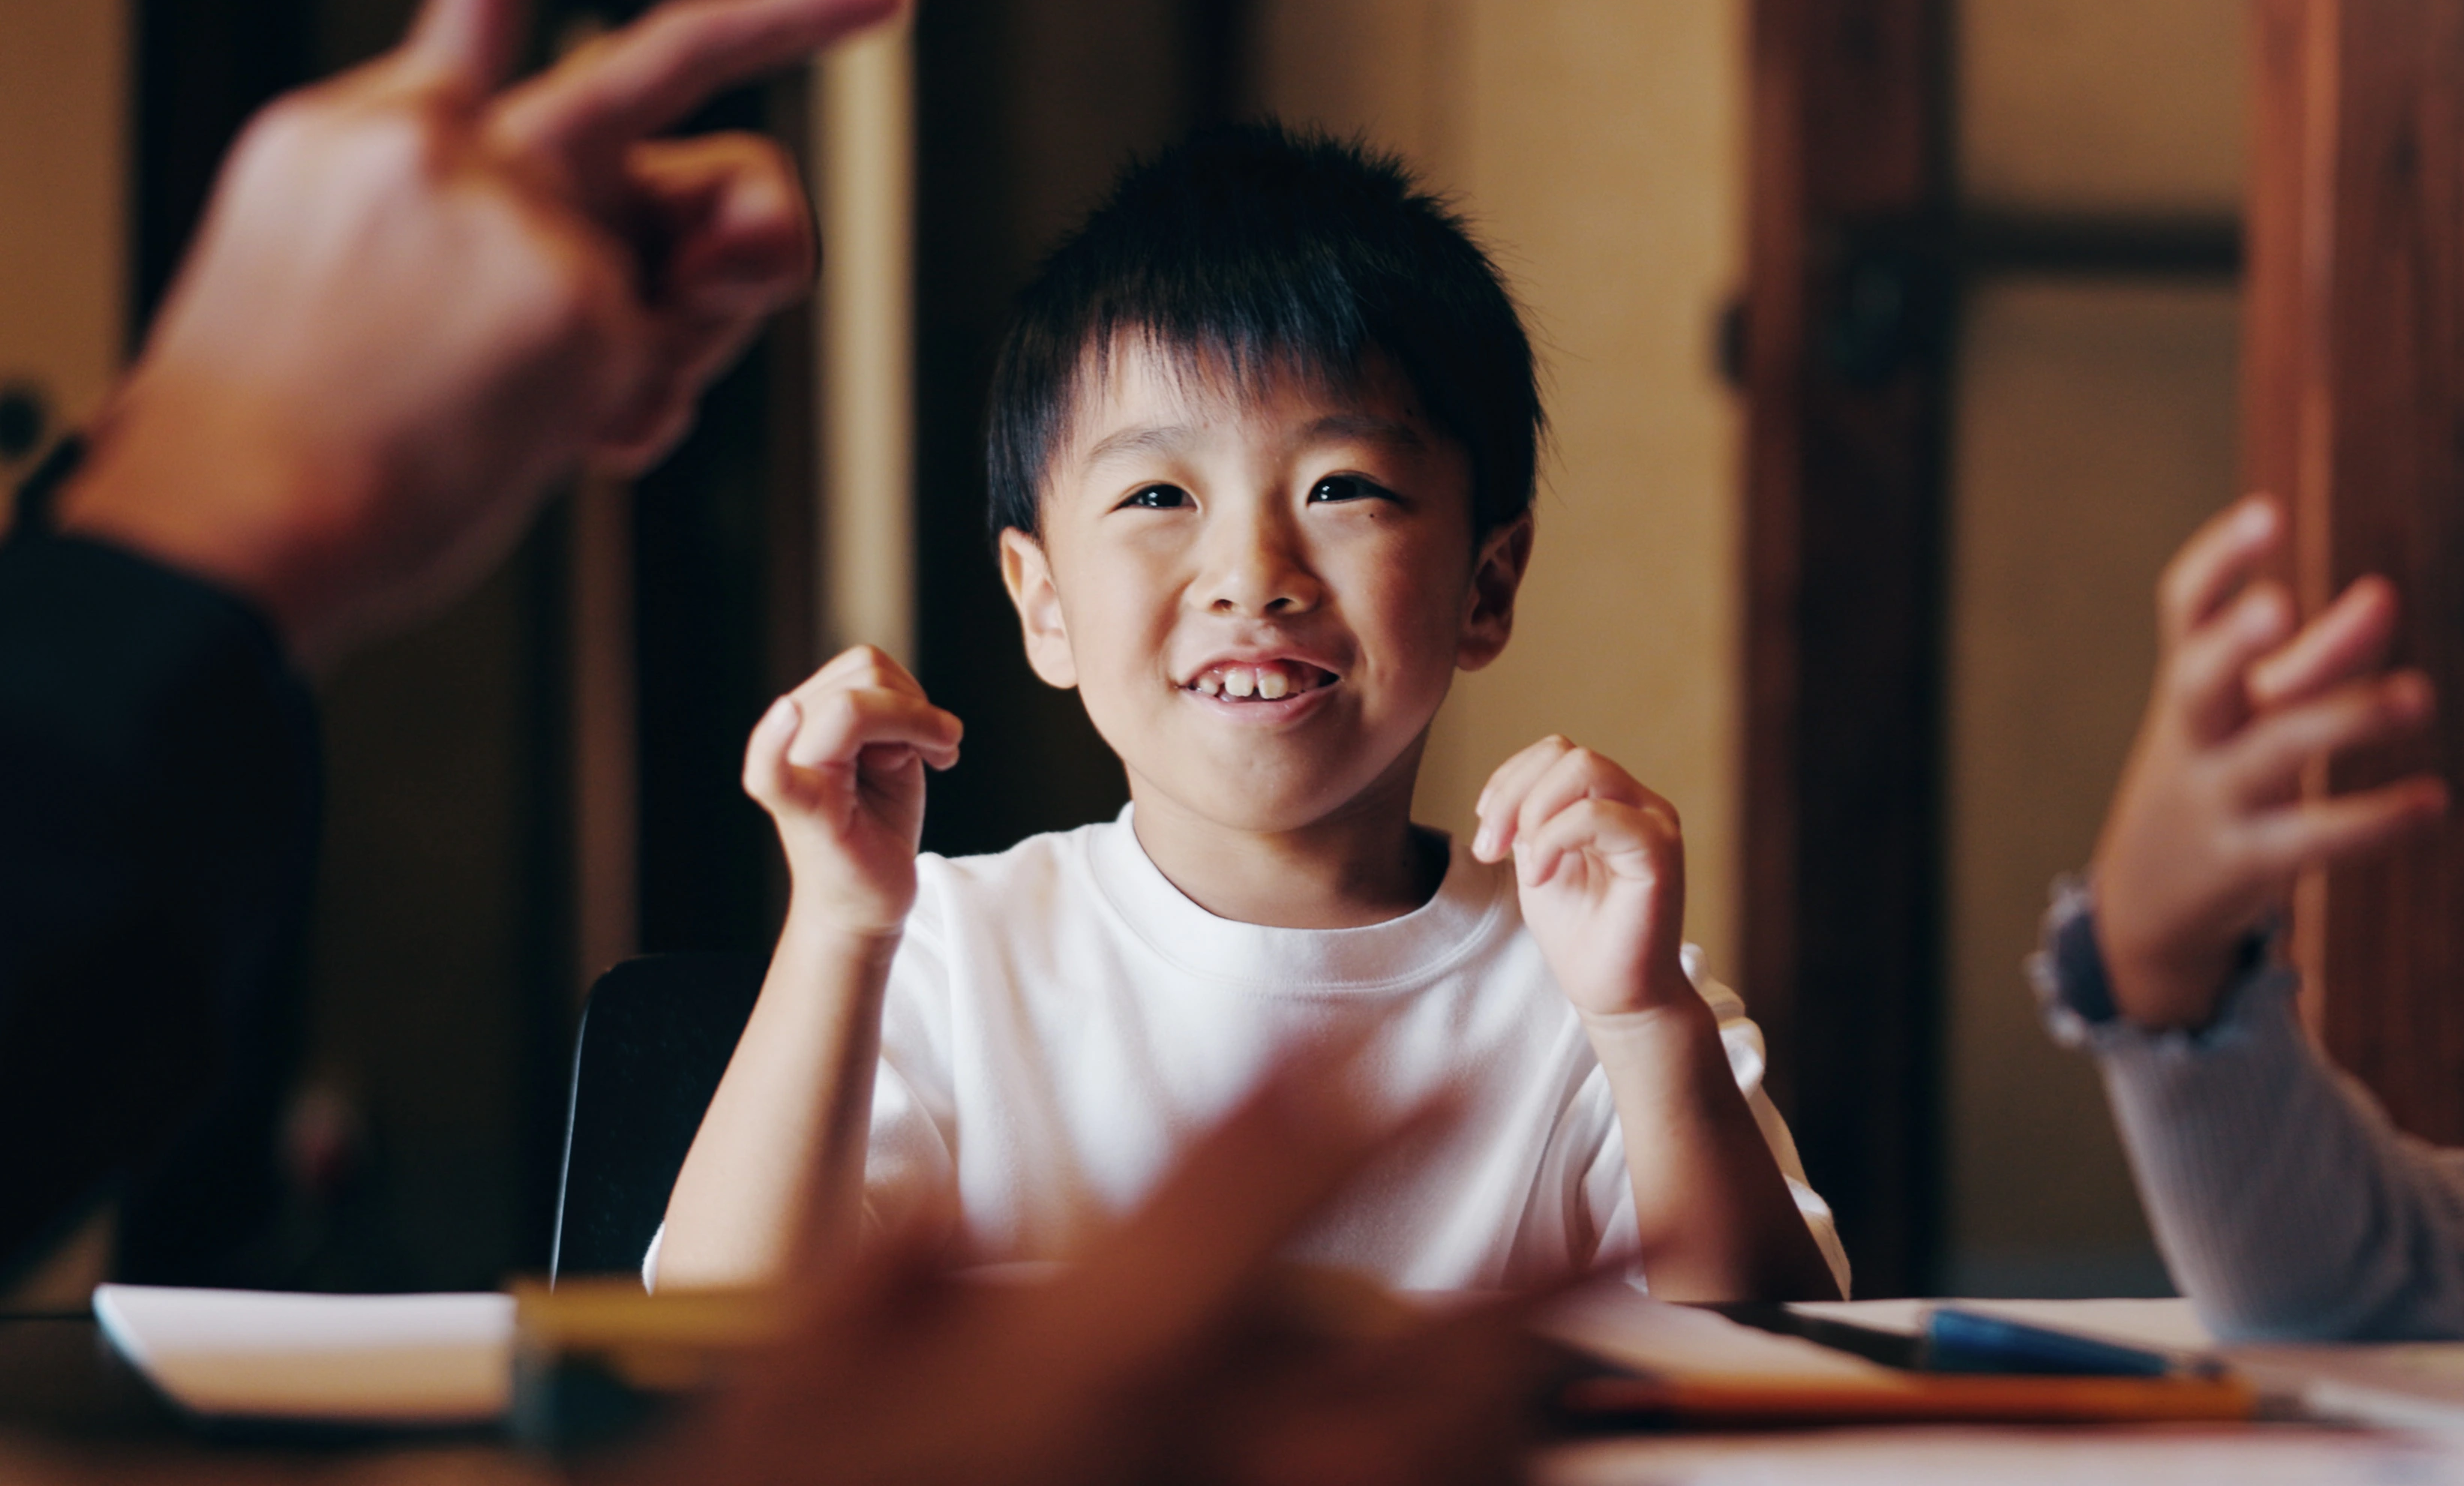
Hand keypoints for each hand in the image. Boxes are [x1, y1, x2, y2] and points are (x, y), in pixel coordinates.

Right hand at [56, 0, 908, 664]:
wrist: (230, 519)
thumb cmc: (280, 421)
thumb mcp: (317, 246)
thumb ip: (445, 155)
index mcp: (381, 130)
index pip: (481, 25)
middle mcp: (460, 143)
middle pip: (673, 70)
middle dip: (795, 15)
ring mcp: (528, 216)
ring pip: (695, 257)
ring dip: (675, 327)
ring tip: (557, 397)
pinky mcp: (584, 304)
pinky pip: (668, 356)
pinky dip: (629, 412)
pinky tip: (546, 442)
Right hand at [658, 1053, 1552, 1485]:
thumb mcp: (797, 1388)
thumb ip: (880, 1284)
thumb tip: (925, 1207)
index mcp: (1095, 1357)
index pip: (1248, 1201)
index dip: (1353, 1118)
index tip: (1436, 1066)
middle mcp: (1198, 1444)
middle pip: (1408, 1359)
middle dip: (1524, 1295)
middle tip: (1619, 1237)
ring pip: (1420, 1467)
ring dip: (1509, 1411)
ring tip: (1576, 1367)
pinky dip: (1456, 1485)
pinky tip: (1489, 1463)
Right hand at [744, 646, 963, 945]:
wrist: (866, 902)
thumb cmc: (877, 826)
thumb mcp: (895, 758)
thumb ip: (888, 719)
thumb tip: (897, 710)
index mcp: (813, 716)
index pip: (865, 665)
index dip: (914, 692)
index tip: (943, 737)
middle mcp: (792, 734)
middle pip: (866, 672)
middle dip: (919, 710)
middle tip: (939, 754)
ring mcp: (790, 770)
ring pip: (855, 698)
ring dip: (914, 725)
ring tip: (927, 764)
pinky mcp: (798, 810)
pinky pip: (771, 767)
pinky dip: (775, 737)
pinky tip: (787, 717)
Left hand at [1471, 737, 1689, 1022]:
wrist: (1616, 997)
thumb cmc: (1581, 936)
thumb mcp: (1538, 862)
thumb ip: (1530, 820)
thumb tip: (1508, 788)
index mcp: (1611, 801)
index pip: (1556, 753)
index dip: (1508, 780)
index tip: (1486, 835)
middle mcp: (1639, 803)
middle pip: (1565, 754)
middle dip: (1512, 794)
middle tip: (1490, 851)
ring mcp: (1653, 822)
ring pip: (1584, 768)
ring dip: (1534, 813)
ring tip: (1525, 865)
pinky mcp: (1658, 850)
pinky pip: (1598, 814)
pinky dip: (1554, 839)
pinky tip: (1542, 878)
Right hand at [2086, 496, 2446, 1027]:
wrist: (2146, 904)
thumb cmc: (2214, 775)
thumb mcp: (2246, 714)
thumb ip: (2315, 656)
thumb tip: (2386, 593)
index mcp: (2189, 686)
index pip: (2184, 610)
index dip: (2218, 562)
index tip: (2266, 515)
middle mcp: (2193, 738)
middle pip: (2201, 680)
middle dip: (2236, 642)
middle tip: (2279, 603)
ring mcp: (2214, 802)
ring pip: (2274, 755)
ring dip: (2346, 720)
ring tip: (2420, 696)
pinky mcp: (2246, 866)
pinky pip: (2311, 840)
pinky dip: (2375, 820)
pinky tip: (2436, 801)